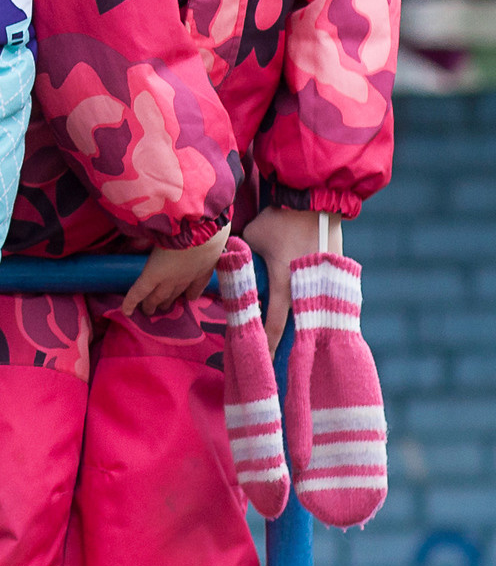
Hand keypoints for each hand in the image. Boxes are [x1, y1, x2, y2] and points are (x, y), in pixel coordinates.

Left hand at [121, 232, 227, 324]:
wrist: (206, 231)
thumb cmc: (174, 231)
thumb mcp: (150, 234)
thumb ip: (139, 240)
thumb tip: (132, 244)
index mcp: (153, 272)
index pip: (139, 292)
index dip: (130, 303)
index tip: (126, 312)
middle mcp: (170, 280)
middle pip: (157, 297)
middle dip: (150, 305)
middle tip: (146, 311)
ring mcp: (188, 279)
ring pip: (176, 295)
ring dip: (168, 302)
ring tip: (163, 308)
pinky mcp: (204, 273)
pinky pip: (197, 289)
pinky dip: (191, 295)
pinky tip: (189, 299)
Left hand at [241, 205, 324, 350]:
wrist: (317, 201)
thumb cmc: (280, 219)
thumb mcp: (251, 238)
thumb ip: (241, 257)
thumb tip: (229, 264)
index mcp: (285, 285)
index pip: (274, 324)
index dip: (267, 345)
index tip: (263, 362)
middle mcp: (308, 289)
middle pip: (297, 326)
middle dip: (288, 345)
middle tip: (280, 364)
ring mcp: (326, 283)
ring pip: (312, 314)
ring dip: (304, 328)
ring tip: (297, 348)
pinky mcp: (336, 275)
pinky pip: (324, 299)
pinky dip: (317, 309)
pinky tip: (313, 320)